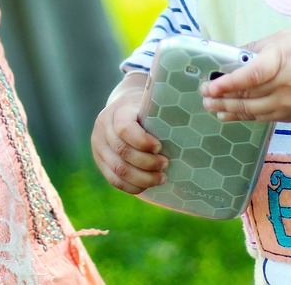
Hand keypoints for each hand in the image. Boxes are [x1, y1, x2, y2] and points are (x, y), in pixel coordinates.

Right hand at [90, 79, 167, 194]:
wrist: (122, 110)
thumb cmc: (145, 109)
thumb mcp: (152, 105)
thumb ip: (163, 113)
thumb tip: (192, 125)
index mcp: (117, 110)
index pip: (124, 129)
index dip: (143, 142)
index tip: (160, 147)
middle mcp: (103, 127)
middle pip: (122, 152)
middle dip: (147, 163)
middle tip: (166, 164)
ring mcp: (98, 146)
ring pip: (118, 170)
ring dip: (143, 178)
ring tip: (161, 178)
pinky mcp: (100, 161)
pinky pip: (114, 180)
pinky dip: (132, 186)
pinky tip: (147, 185)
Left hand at [199, 30, 290, 123]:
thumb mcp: (286, 38)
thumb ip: (258, 47)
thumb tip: (234, 55)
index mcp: (281, 61)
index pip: (253, 75)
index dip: (230, 82)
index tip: (212, 85)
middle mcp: (283, 86)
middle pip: (247, 94)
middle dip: (221, 96)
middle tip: (202, 94)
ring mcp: (286, 105)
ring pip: (250, 110)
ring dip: (227, 108)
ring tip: (209, 105)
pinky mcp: (287, 116)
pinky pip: (259, 118)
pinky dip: (241, 116)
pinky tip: (226, 113)